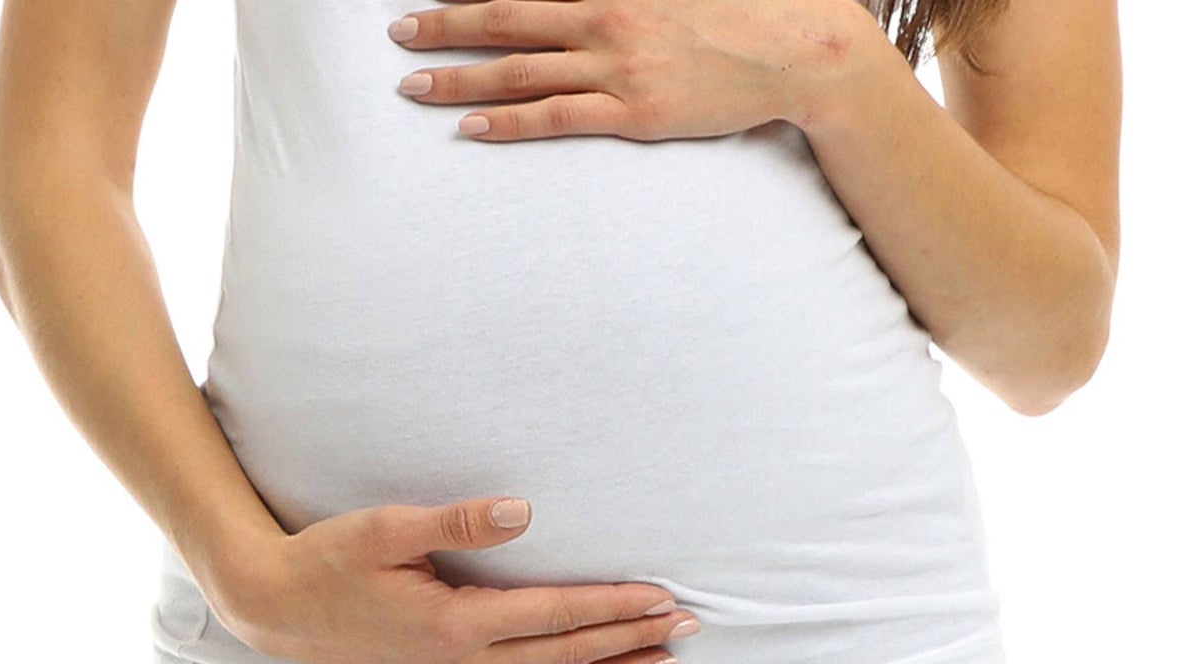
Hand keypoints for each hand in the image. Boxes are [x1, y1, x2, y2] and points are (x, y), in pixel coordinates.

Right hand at [213, 497, 697, 663]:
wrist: (276, 607)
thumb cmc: (330, 558)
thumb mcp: (387, 527)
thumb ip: (457, 521)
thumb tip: (521, 511)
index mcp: (455, 623)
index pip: (555, 614)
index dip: (613, 607)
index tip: (662, 598)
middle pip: (564, 656)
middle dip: (629, 641)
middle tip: (687, 630)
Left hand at [386, 0, 871, 143]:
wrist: (789, 49)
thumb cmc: (733, 15)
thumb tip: (579, 4)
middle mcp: (604, 20)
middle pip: (506, 22)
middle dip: (446, 27)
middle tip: (399, 34)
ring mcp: (616, 69)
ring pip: (519, 72)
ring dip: (461, 80)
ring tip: (414, 86)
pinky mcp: (631, 114)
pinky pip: (555, 118)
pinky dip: (508, 122)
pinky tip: (470, 127)